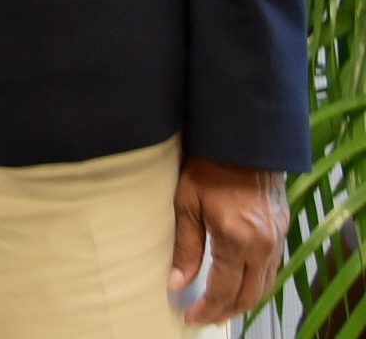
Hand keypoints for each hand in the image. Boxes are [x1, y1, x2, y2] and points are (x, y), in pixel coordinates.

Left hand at [168, 155, 286, 325]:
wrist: (242, 140)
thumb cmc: (208, 166)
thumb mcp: (186, 203)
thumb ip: (185, 246)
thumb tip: (177, 282)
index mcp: (236, 238)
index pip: (223, 289)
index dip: (207, 308)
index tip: (190, 317)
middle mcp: (262, 244)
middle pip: (248, 295)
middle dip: (226, 311)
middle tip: (205, 318)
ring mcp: (276, 239)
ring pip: (264, 286)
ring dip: (243, 301)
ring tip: (220, 308)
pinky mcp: (281, 231)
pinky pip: (271, 269)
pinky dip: (256, 283)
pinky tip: (239, 284)